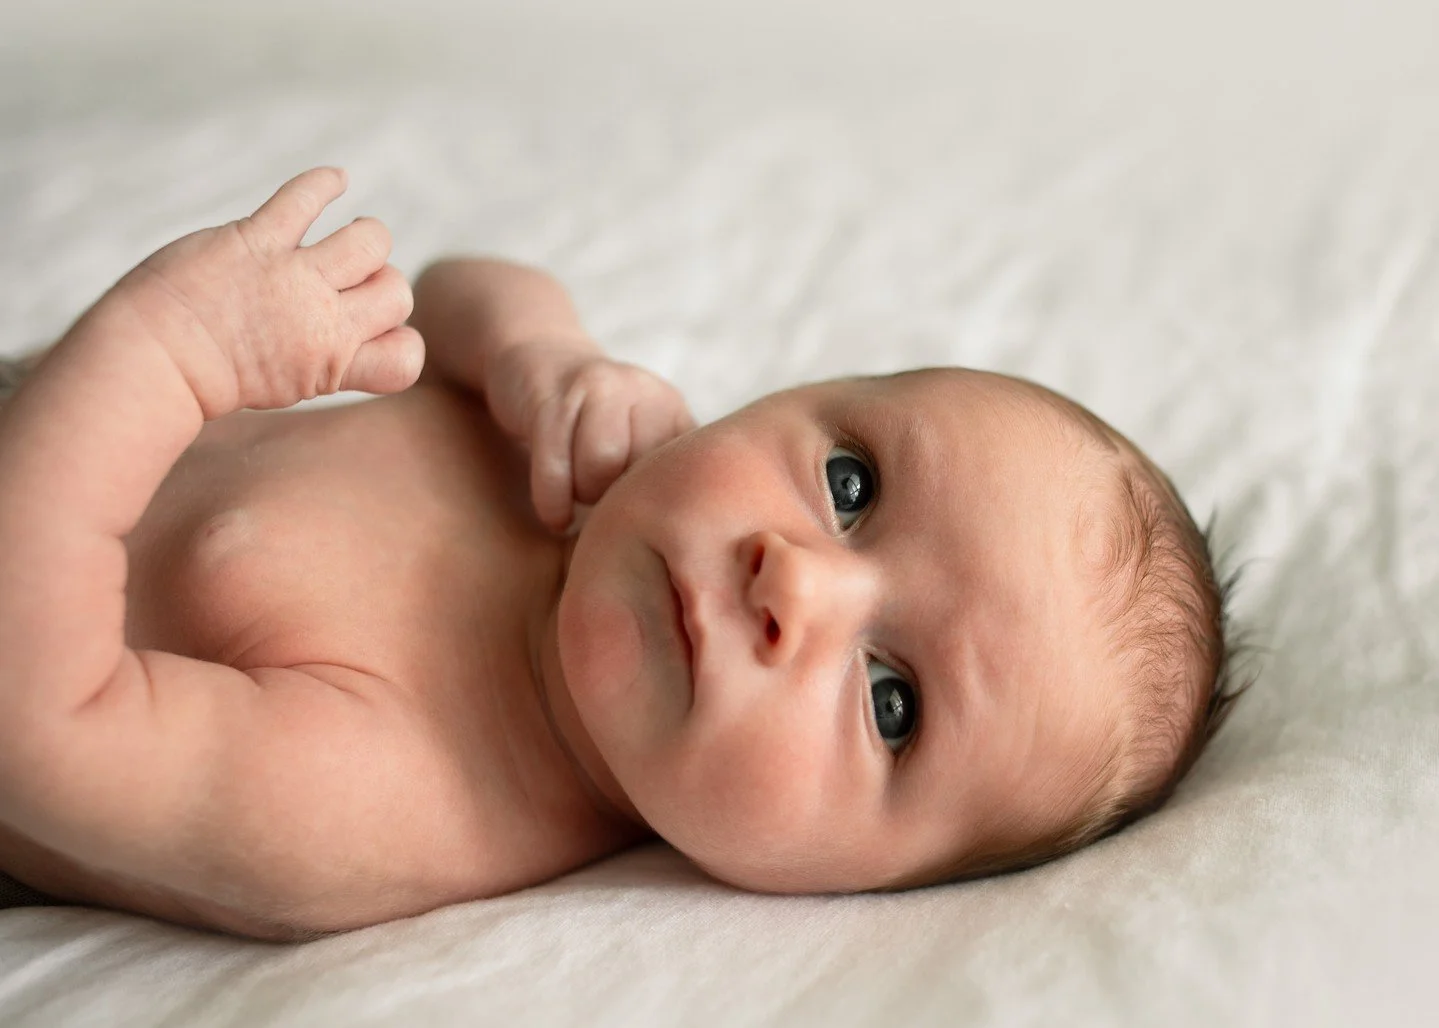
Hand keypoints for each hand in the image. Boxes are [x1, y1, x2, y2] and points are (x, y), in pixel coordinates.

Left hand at [117, 167, 421, 418]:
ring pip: (371, 240)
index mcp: (334, 363)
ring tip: (341, 244)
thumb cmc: (213, 377)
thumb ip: (330, 359)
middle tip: (346, 288)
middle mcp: (323, 318)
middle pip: (398, 292)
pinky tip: (334, 179)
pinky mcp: (257, 238)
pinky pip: (304, 197)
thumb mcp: (291, 386)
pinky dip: (324, 182)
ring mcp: (293, 275)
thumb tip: (356, 329)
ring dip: (364, 240)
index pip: (410, 355)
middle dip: (381, 287)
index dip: (398, 341)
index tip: (369, 337)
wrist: (155, 358)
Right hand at [485, 341, 695, 531]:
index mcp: (674, 412)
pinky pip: (555, 468)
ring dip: (582, 497)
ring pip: (600, 472)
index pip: (682, 485)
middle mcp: (646, 393)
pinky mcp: (553, 397)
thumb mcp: (636, 442)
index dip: (656, 517)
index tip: (640, 533)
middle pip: (641, 482)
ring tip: (577, 495)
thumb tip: (672, 558)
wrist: (536, 357)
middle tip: (599, 504)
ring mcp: (600, 389)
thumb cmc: (590, 426)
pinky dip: (552, 501)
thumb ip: (659, 486)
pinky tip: (555, 517)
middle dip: (615, 505)